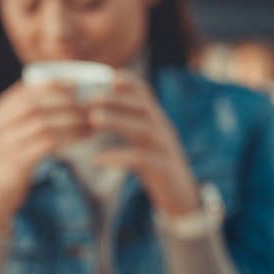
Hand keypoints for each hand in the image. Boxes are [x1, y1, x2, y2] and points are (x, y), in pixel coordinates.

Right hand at [0, 81, 89, 230]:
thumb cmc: (12, 160)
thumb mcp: (15, 133)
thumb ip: (31, 115)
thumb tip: (66, 94)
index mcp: (0, 113)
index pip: (26, 90)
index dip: (52, 84)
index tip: (75, 83)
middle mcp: (0, 125)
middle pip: (35, 104)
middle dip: (65, 101)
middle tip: (90, 104)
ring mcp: (6, 143)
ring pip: (43, 123)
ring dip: (72, 120)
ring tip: (92, 121)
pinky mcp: (17, 162)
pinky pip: (47, 144)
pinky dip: (69, 137)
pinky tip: (85, 137)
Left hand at [88, 72, 199, 217]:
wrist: (181, 197)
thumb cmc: (156, 168)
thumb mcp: (145, 142)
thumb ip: (129, 126)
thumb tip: (101, 111)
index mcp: (157, 121)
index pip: (146, 94)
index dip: (129, 83)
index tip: (109, 76)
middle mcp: (163, 130)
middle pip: (143, 107)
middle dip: (117, 99)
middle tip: (91, 98)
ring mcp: (165, 149)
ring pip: (143, 129)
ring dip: (117, 121)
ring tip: (93, 120)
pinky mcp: (163, 168)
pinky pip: (141, 159)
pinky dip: (118, 157)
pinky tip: (97, 160)